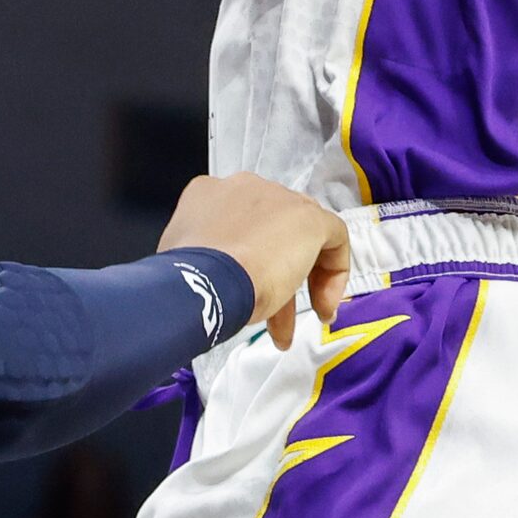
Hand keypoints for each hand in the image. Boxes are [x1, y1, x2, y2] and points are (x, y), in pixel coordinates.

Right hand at [159, 173, 349, 349]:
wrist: (210, 278)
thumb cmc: (190, 276)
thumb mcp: (184, 262)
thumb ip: (200, 259)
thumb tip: (203, 276)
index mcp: (209, 194)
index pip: (237, 224)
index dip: (242, 261)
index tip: (242, 291)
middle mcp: (245, 188)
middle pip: (269, 231)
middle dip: (269, 276)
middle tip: (267, 315)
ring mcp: (278, 199)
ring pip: (297, 237)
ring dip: (295, 283)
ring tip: (287, 329)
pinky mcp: (309, 217)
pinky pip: (332, 236)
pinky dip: (332, 272)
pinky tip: (322, 305)